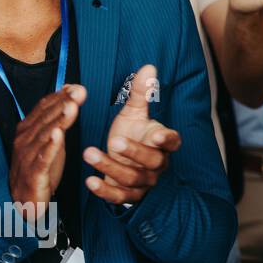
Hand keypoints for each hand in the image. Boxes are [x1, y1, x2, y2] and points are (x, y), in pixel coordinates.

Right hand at [9, 85, 86, 223]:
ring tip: (71, 107)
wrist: (25, 198)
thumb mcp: (51, 139)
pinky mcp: (34, 173)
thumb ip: (58, 117)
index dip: (61, 96)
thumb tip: (70, 92)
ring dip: (59, 120)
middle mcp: (25, 140)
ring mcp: (28, 156)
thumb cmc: (40, 166)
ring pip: (45, 135)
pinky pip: (43, 158)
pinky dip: (50, 146)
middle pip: (46, 118)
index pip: (44, 108)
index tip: (78, 87)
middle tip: (79, 91)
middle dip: (63, 103)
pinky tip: (58, 135)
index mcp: (28, 130)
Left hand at [84, 64, 180, 203]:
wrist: (125, 163)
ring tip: (89, 153)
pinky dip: (105, 191)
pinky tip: (90, 181)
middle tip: (116, 141)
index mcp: (162, 143)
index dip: (166, 139)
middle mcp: (157, 164)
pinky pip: (120, 196)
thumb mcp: (135, 114)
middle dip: (134, 152)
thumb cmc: (132, 134)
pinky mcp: (129, 194)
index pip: (172, 141)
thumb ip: (141, 92)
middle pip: (152, 161)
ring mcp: (144, 181)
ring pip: (133, 178)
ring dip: (111, 167)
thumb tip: (148, 66)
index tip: (157, 134)